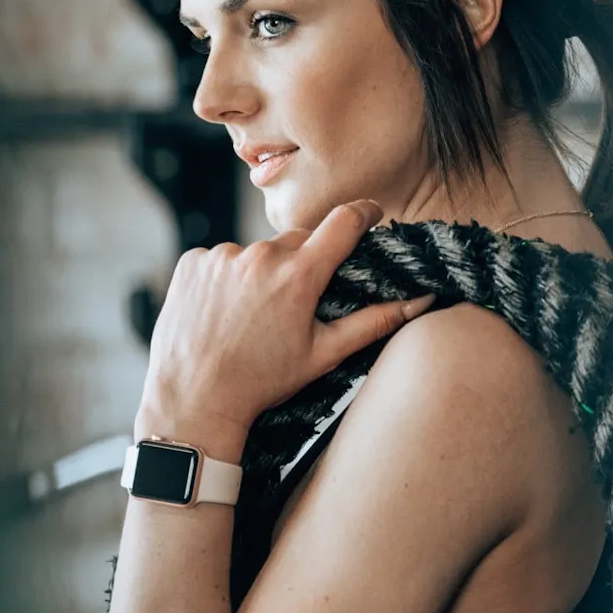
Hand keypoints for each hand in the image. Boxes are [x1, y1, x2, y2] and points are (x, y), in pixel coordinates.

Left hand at [135, 200, 436, 459]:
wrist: (193, 398)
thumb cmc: (263, 381)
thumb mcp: (324, 353)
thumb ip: (374, 321)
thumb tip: (420, 301)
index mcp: (299, 275)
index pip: (344, 221)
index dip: (363, 213)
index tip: (371, 214)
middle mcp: (259, 256)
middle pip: (298, 241)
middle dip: (304, 263)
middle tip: (295, 306)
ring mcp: (222, 256)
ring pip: (257, 253)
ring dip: (262, 274)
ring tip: (251, 317)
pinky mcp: (192, 262)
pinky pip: (221, 259)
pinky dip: (227, 279)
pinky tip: (222, 313)